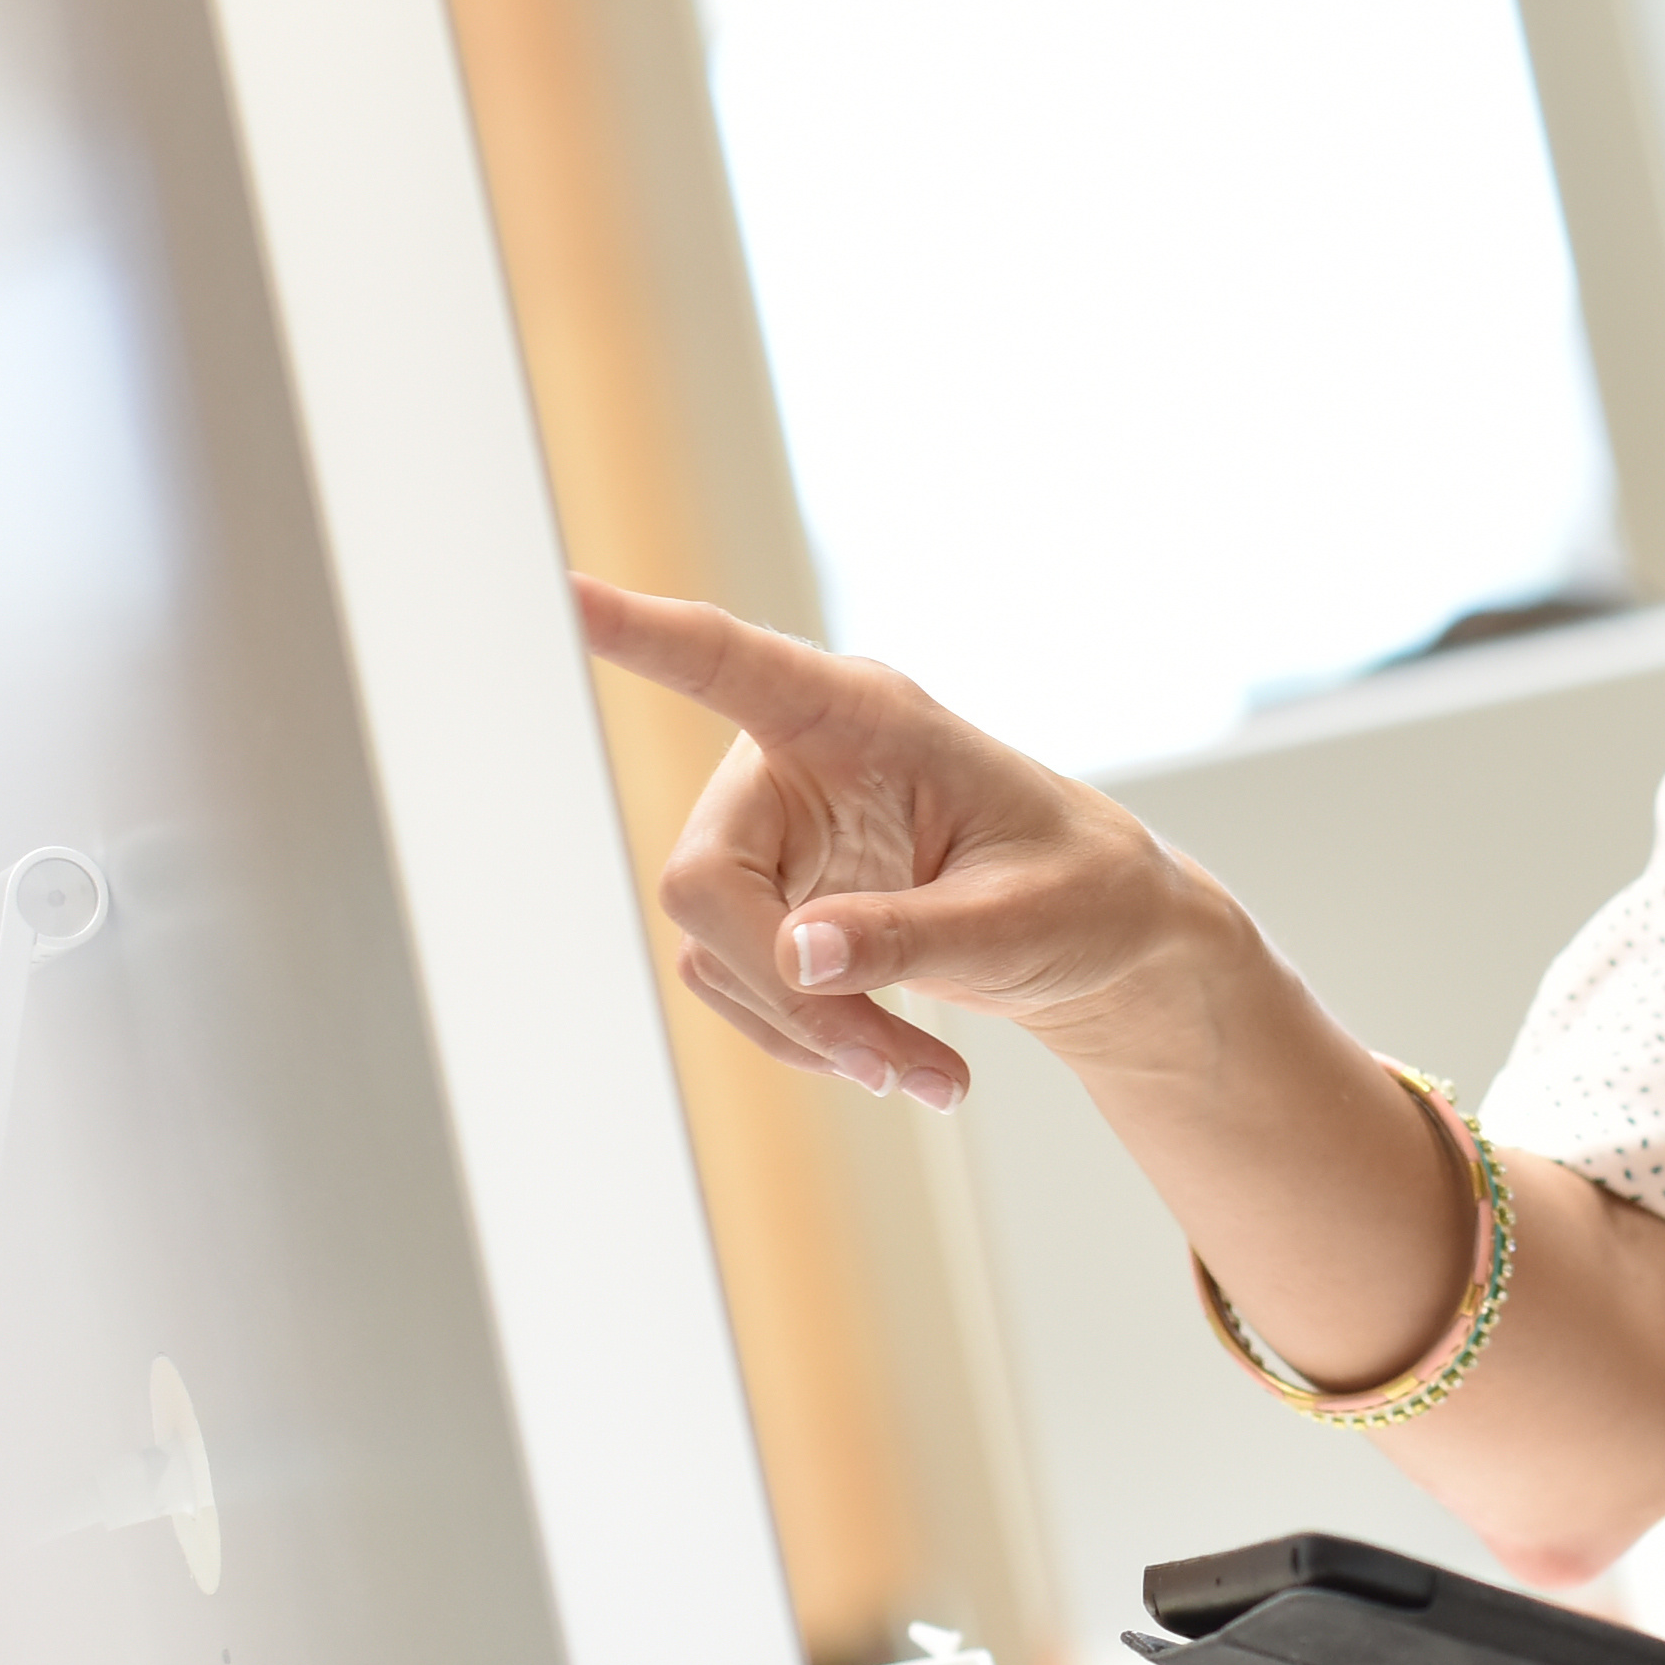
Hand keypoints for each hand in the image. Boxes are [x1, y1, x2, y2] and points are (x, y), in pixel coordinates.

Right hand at [579, 575, 1213, 1109]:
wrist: (1098, 929)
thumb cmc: (1081, 889)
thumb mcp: (1024, 918)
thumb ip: (914, 934)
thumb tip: (798, 956)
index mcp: (864, 717)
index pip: (730, 663)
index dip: (641, 633)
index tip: (566, 592)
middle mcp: (793, 760)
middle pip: (706, 878)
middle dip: (789, 988)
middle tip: (896, 1064)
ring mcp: (772, 833)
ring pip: (718, 950)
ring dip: (812, 1029)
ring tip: (929, 1073)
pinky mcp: (769, 899)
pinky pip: (740, 983)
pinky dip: (809, 1036)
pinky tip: (897, 1060)